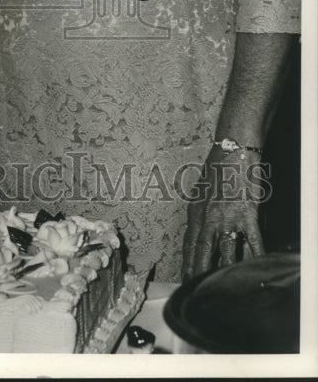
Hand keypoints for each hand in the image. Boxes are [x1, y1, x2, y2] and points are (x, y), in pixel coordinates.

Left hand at [181, 148, 265, 280]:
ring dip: (226, 269)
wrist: (232, 151)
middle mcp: (209, 217)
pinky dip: (255, 254)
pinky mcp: (246, 213)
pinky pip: (251, 240)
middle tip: (198, 290)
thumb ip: (200, 214)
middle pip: (202, 251)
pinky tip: (256, 266)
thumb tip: (198, 231)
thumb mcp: (200, 193)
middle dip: (200, 272)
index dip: (187, 263)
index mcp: (196, 212)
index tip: (185, 278)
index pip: (189, 244)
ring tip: (224, 286)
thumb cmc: (217, 170)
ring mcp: (228, 216)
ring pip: (226, 250)